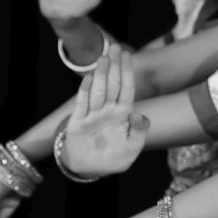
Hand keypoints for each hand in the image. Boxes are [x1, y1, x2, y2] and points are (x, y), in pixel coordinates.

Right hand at [56, 48, 146, 182]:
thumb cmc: (114, 159)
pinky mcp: (77, 122)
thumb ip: (139, 132)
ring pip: (98, 91)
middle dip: (115, 66)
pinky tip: (90, 78)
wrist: (89, 170)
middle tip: (116, 47)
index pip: (126, 89)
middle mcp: (107, 111)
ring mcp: (92, 115)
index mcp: (122, 114)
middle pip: (112, 85)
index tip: (128, 55)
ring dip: (101, 74)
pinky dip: (85, 91)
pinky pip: (82, 104)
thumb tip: (139, 114)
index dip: (127, 72)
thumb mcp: (132, 148)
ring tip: (104, 58)